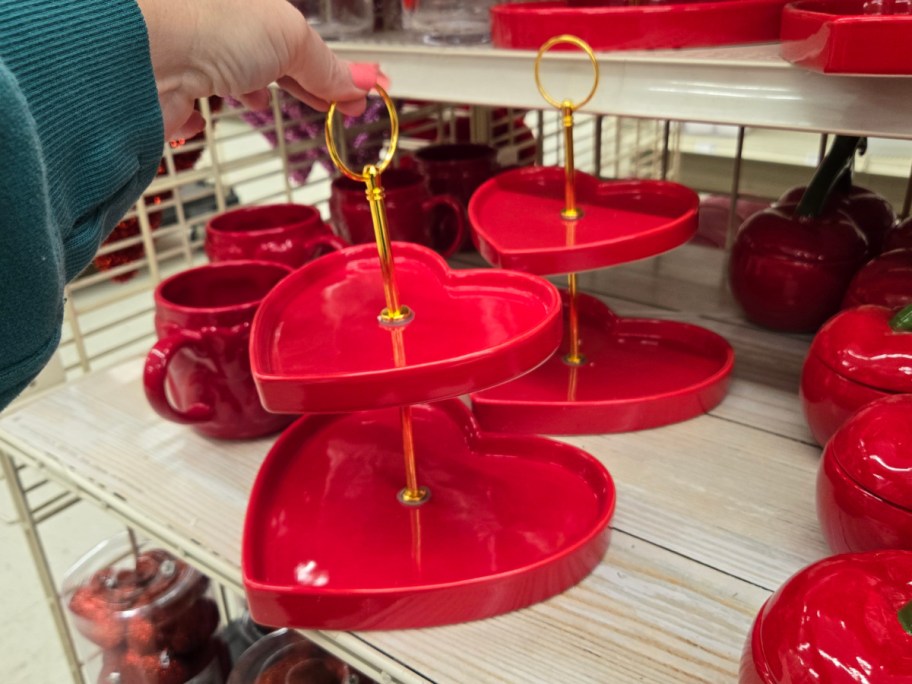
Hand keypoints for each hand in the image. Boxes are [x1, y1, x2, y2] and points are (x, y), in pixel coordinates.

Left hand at [136, 0, 386, 139]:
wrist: (144, 52)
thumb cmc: (207, 22)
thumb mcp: (291, 39)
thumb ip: (328, 67)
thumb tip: (364, 83)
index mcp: (249, 5)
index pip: (299, 40)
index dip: (332, 69)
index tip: (358, 94)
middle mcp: (215, 25)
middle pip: (267, 59)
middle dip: (296, 82)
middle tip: (329, 108)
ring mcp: (187, 56)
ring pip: (224, 79)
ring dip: (244, 92)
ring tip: (257, 101)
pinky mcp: (162, 92)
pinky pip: (184, 107)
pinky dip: (196, 117)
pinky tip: (200, 117)